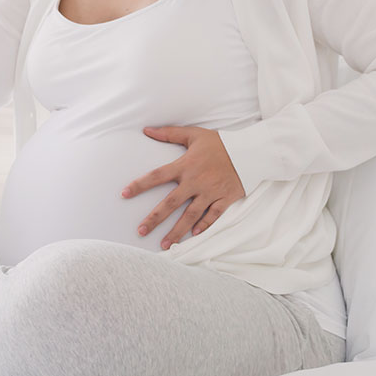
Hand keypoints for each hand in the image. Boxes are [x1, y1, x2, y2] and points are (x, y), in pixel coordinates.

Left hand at [121, 125, 244, 249]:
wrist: (251, 150)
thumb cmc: (220, 142)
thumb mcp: (194, 134)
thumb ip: (169, 133)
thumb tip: (146, 130)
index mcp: (185, 165)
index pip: (157, 176)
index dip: (139, 185)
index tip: (124, 194)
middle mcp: (195, 181)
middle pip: (170, 203)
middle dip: (154, 218)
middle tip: (140, 231)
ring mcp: (210, 192)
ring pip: (190, 216)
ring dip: (177, 231)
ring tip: (165, 245)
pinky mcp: (225, 199)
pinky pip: (213, 216)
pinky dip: (204, 226)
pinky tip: (193, 236)